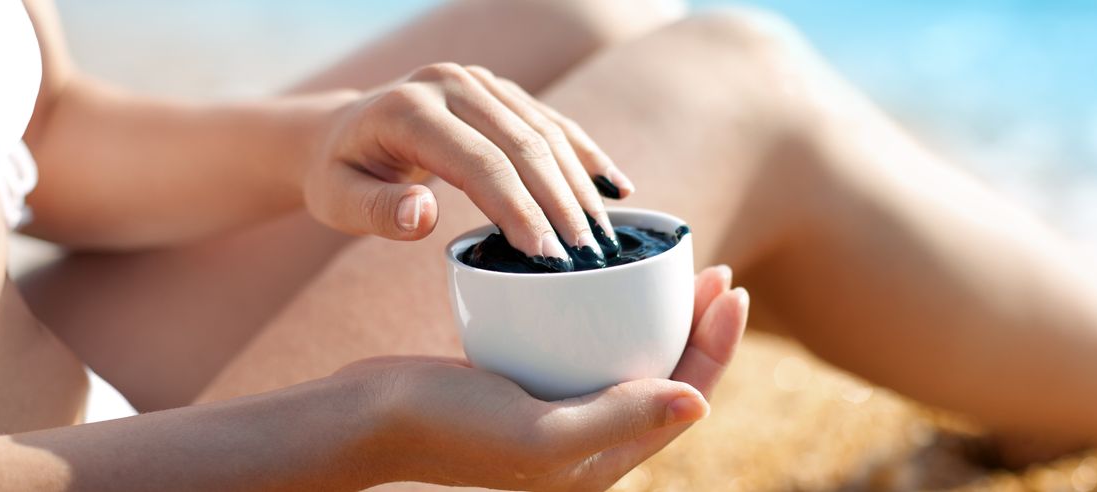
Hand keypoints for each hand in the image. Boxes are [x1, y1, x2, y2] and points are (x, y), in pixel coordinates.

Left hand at [306, 63, 634, 267]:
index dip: (519, 211)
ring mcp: (479, 81)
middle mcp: (450, 83)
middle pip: (524, 146)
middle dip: (561, 205)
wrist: (340, 131)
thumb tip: (423, 216)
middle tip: (588, 258)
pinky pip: (550, 121)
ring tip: (605, 239)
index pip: (481, 164)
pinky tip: (616, 188)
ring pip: (545, 132)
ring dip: (580, 186)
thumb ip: (377, 211)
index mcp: (410, 110)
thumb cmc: (340, 175)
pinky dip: (585, 155)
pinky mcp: (498, 90)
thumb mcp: (337, 201)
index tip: (547, 258)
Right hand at [332, 266, 747, 489]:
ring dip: (661, 318)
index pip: (685, 398)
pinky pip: (590, 349)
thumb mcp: (540, 431)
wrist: (365, 419)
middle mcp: (590, 443)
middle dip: (698, 327)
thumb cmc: (446, 426)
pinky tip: (610, 280)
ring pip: (631, 360)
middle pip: (666, 377)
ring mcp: (561, 414)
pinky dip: (611, 315)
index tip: (730, 285)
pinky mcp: (532, 386)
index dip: (718, 345)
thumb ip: (620, 417)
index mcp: (604, 461)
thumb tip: (699, 401)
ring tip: (677, 271)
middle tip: (716, 271)